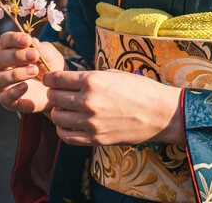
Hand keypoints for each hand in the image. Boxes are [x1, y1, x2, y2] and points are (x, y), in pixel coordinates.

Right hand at [0, 32, 65, 112]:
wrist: (58, 89)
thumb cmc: (50, 67)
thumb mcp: (50, 55)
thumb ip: (41, 48)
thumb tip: (32, 42)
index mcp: (8, 51)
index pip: (3, 41)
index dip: (13, 39)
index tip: (27, 40)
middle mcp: (0, 67)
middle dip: (16, 55)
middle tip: (35, 55)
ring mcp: (2, 84)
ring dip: (16, 73)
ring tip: (34, 71)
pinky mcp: (8, 101)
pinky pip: (4, 97)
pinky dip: (13, 92)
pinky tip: (25, 86)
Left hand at [44, 70, 183, 145]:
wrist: (161, 113)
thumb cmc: (140, 89)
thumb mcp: (114, 74)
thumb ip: (90, 77)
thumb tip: (71, 80)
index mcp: (92, 80)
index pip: (56, 79)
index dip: (50, 78)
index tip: (51, 79)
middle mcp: (88, 101)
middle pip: (53, 97)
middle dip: (54, 94)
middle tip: (60, 94)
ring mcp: (91, 122)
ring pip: (56, 118)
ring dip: (58, 112)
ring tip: (66, 110)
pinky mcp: (96, 139)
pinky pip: (66, 137)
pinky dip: (63, 130)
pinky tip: (70, 124)